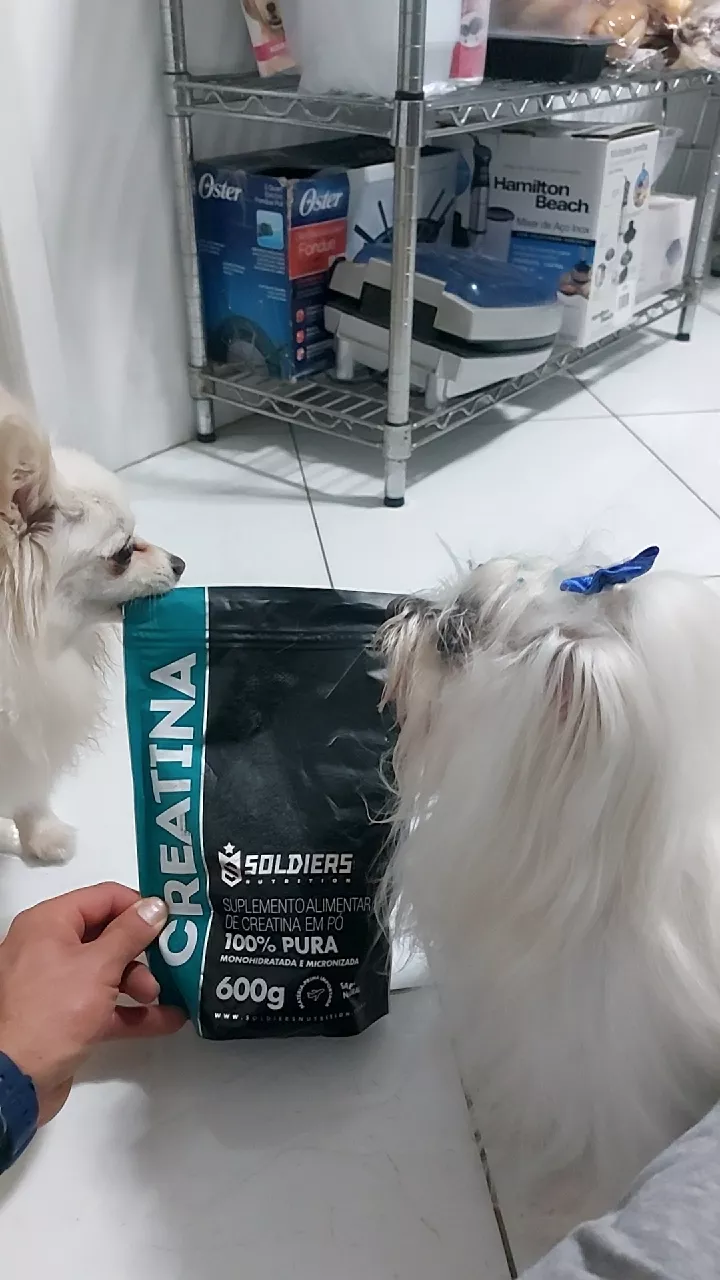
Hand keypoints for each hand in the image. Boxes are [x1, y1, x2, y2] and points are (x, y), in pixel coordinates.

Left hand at [0, 883, 186, 1123]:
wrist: (16, 1082)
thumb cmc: (52, 1013)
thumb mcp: (98, 966)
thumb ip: (131, 934)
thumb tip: (155, 906)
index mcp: (49, 924)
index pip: (103, 898)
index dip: (138, 906)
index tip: (171, 921)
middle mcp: (48, 948)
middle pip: (106, 935)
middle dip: (141, 951)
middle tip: (168, 963)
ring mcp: (54, 985)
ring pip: (106, 972)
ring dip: (138, 982)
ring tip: (159, 998)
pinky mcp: (62, 1018)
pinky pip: (102, 1005)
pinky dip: (130, 1011)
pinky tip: (166, 1020)